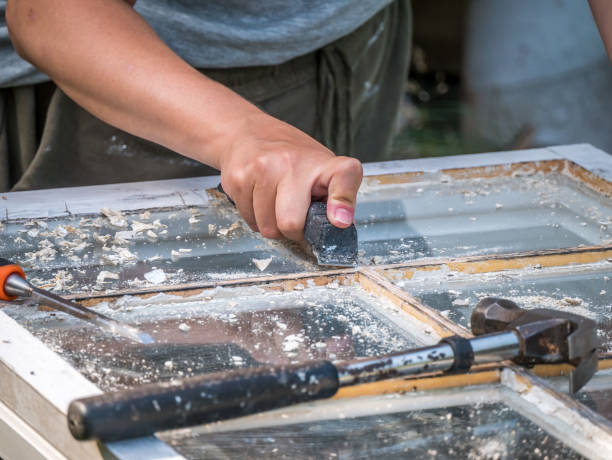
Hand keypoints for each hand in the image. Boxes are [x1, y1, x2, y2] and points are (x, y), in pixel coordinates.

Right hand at [218, 112, 362, 240]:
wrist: (248, 132)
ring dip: (272, 226)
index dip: (342, 202)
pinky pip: (250, 222)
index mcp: (323, 162)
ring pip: (267, 228)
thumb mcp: (321, 169)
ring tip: (275, 204)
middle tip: (296, 219)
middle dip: (293, 232)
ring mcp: (263, 168)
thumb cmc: (291, 157)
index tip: (339, 221)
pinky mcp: (239, 178)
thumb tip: (343, 225)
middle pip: (291, 223)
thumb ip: (336, 198)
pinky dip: (256, 219)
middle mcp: (293, 162)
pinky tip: (260, 199)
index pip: (343, 177)